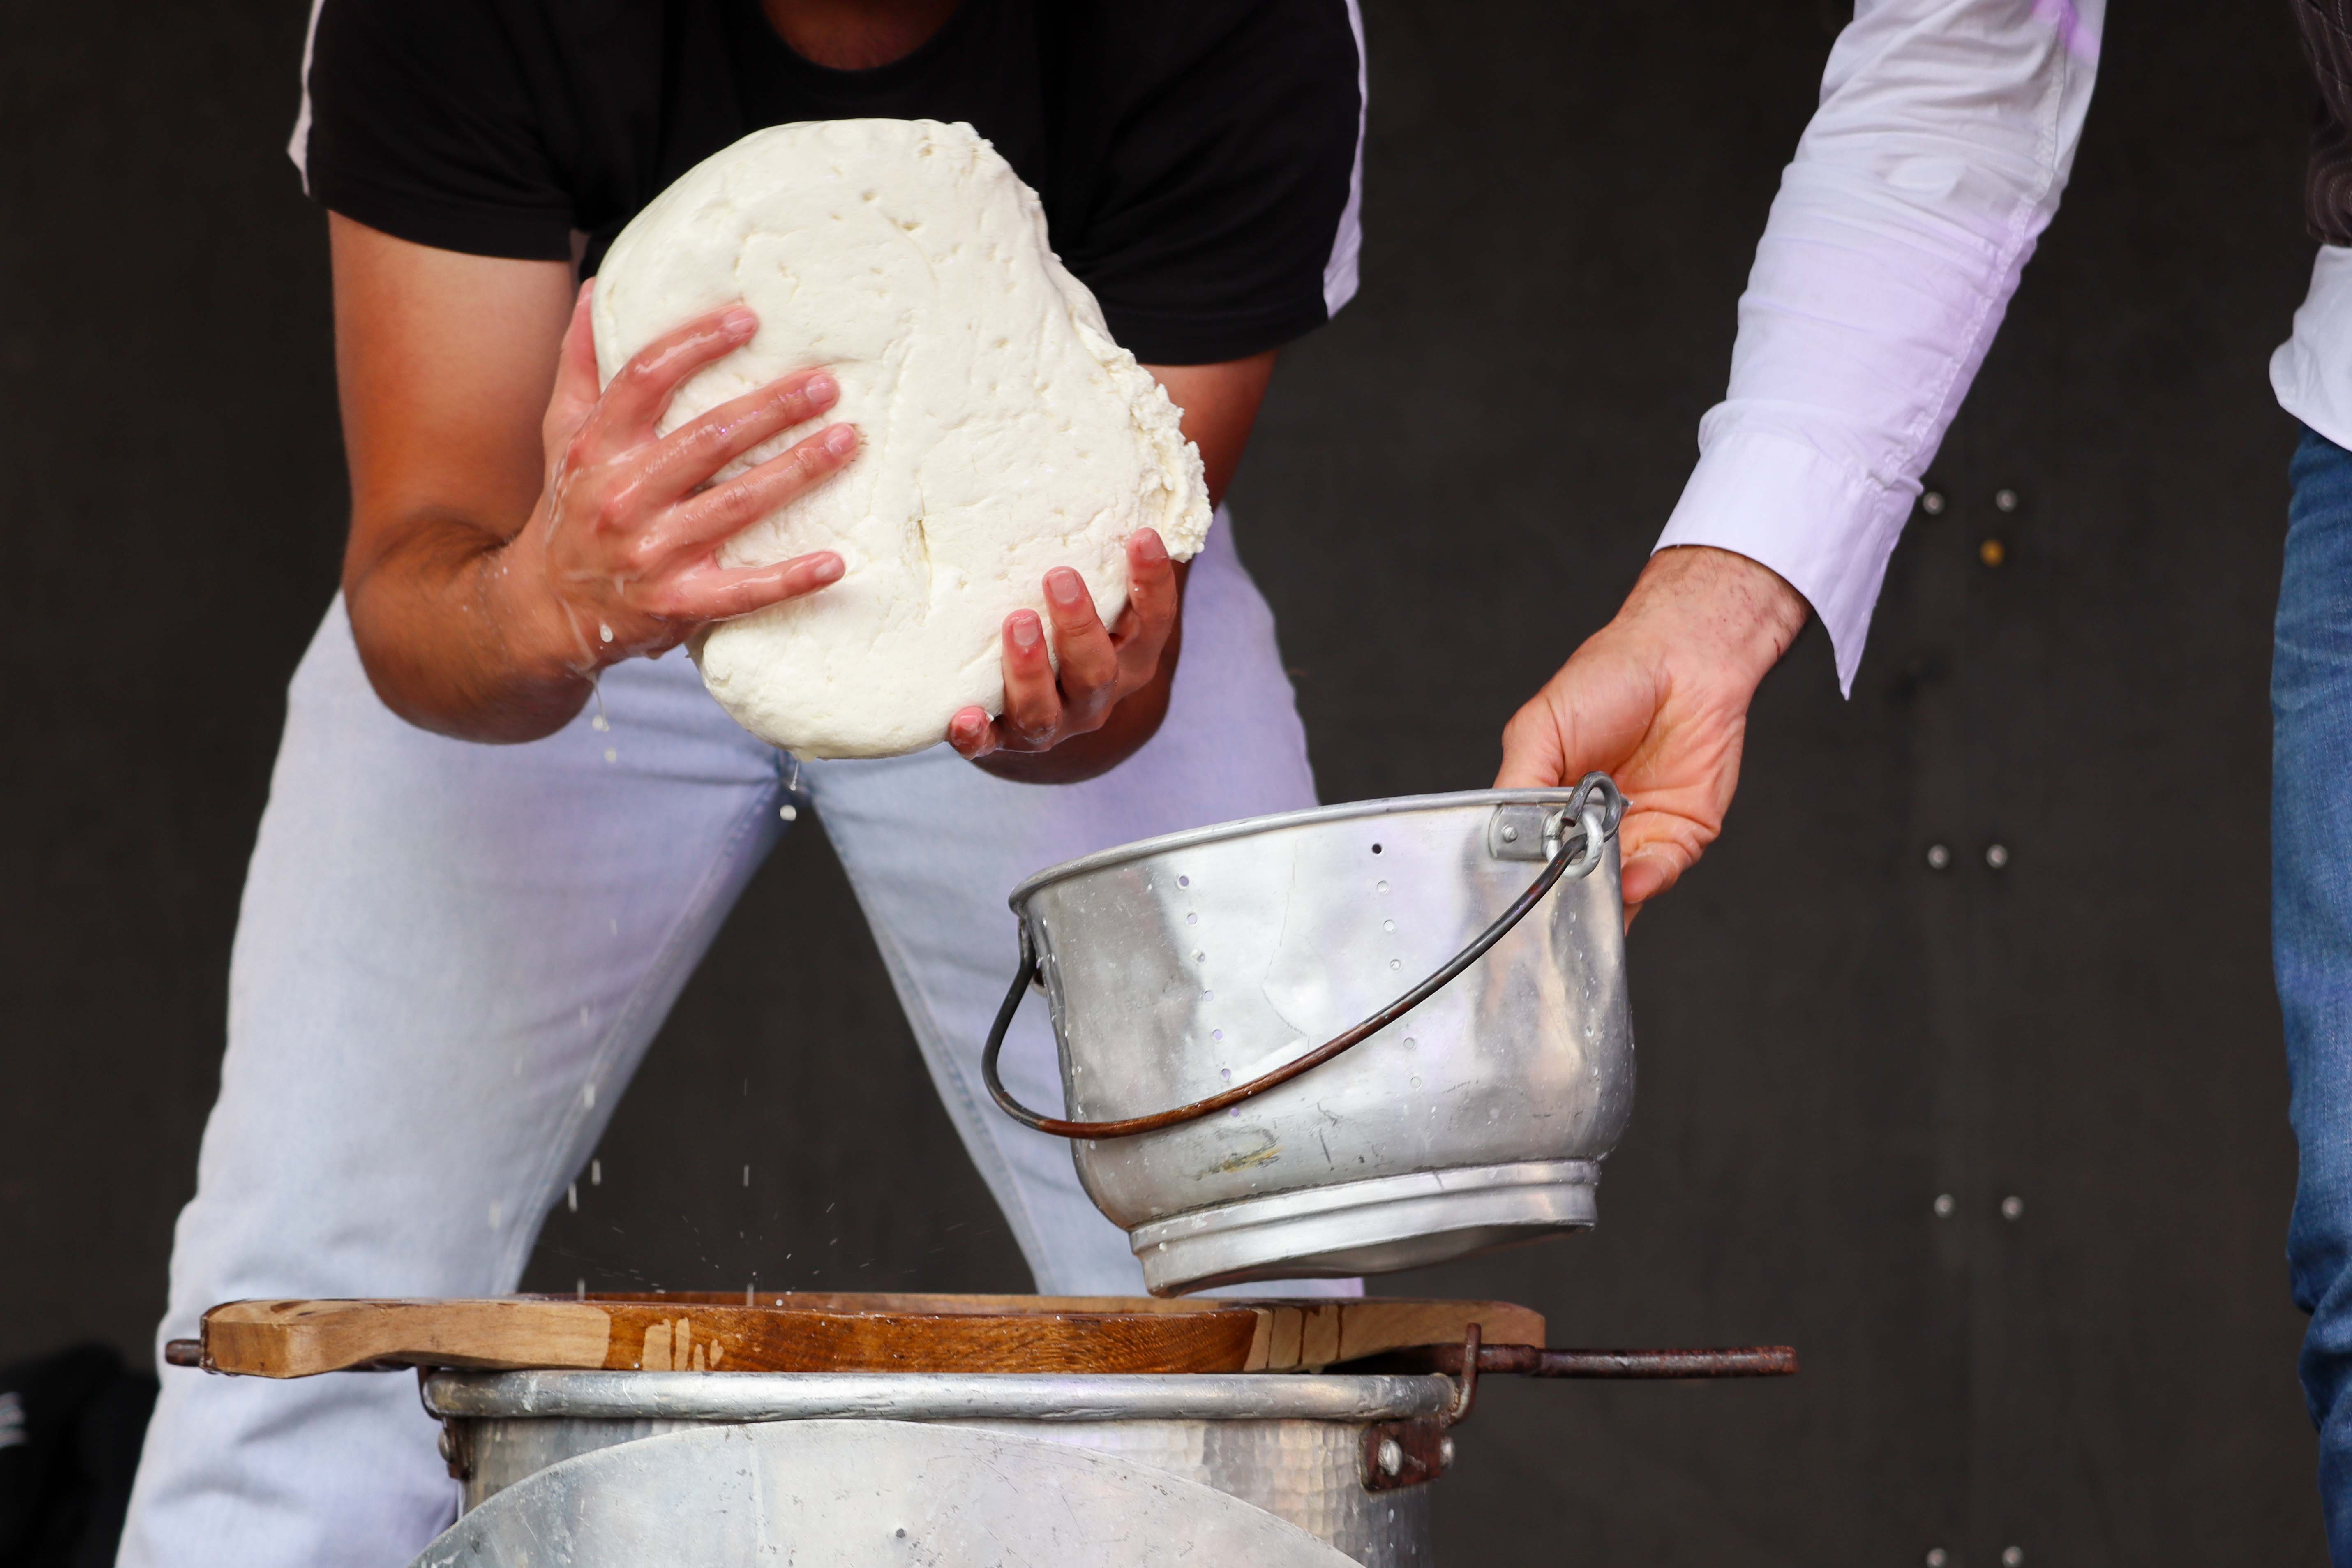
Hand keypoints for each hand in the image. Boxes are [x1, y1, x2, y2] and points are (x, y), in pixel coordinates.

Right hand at [498, 284, 859, 677]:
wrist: (546, 608)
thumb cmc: (569, 508)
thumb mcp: (561, 432)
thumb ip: (581, 362)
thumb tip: (600, 289)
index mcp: (598, 445)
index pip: (647, 378)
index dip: (697, 342)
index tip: (749, 319)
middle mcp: (623, 494)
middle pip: (708, 437)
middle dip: (773, 407)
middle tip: (827, 383)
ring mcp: (651, 552)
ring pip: (737, 504)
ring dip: (797, 470)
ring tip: (846, 440)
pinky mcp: (676, 602)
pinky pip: (742, 591)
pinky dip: (791, 579)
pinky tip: (836, 562)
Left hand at [947, 529, 1183, 781]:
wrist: (1051, 708)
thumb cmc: (1074, 627)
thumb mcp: (1103, 593)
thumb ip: (1107, 547)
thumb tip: (1116, 452)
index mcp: (1130, 655)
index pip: (1154, 621)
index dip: (1152, 583)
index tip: (1141, 536)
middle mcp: (1097, 693)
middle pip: (1098, 670)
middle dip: (1079, 626)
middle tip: (1057, 577)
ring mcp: (1053, 723)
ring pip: (1046, 710)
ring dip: (1029, 670)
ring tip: (1014, 624)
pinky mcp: (1004, 740)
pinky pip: (991, 745)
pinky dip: (977, 736)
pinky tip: (961, 717)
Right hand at [1495, 546, 1808, 919]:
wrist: (1685, 657)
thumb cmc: (1607, 679)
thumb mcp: (1539, 727)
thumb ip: (1518, 785)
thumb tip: (1506, 840)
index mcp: (1548, 802)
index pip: (1528, 856)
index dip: (1524, 878)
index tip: (1515, 896)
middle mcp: (1590, 826)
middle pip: (1572, 883)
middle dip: (1565, 900)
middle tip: (1555, 908)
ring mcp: (1636, 833)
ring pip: (1616, 891)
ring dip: (1604, 899)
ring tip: (1592, 896)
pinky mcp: (1681, 835)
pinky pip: (1660, 873)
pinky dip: (1645, 882)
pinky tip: (1631, 879)